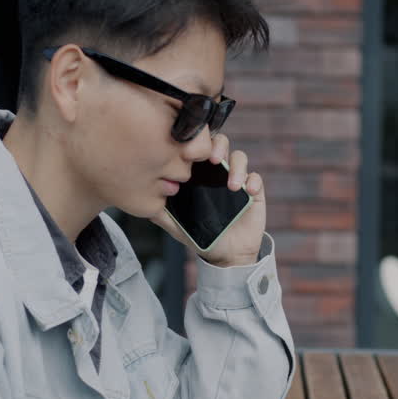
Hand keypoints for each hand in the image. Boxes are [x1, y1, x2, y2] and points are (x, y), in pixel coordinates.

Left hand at [150, 134, 266, 267]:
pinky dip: (253, 181)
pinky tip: (248, 191)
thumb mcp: (177, 225)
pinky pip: (255, 178)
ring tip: (232, 186)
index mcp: (199, 174)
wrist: (225, 255)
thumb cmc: (200, 235)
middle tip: (212, 159)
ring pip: (239, 157)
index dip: (194, 144)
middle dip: (217, 146)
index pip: (197, 148)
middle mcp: (217, 171)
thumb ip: (162, 212)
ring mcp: (236, 178)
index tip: (187, 155)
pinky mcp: (253, 191)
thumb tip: (142, 199)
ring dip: (236, 166)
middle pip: (220, 143)